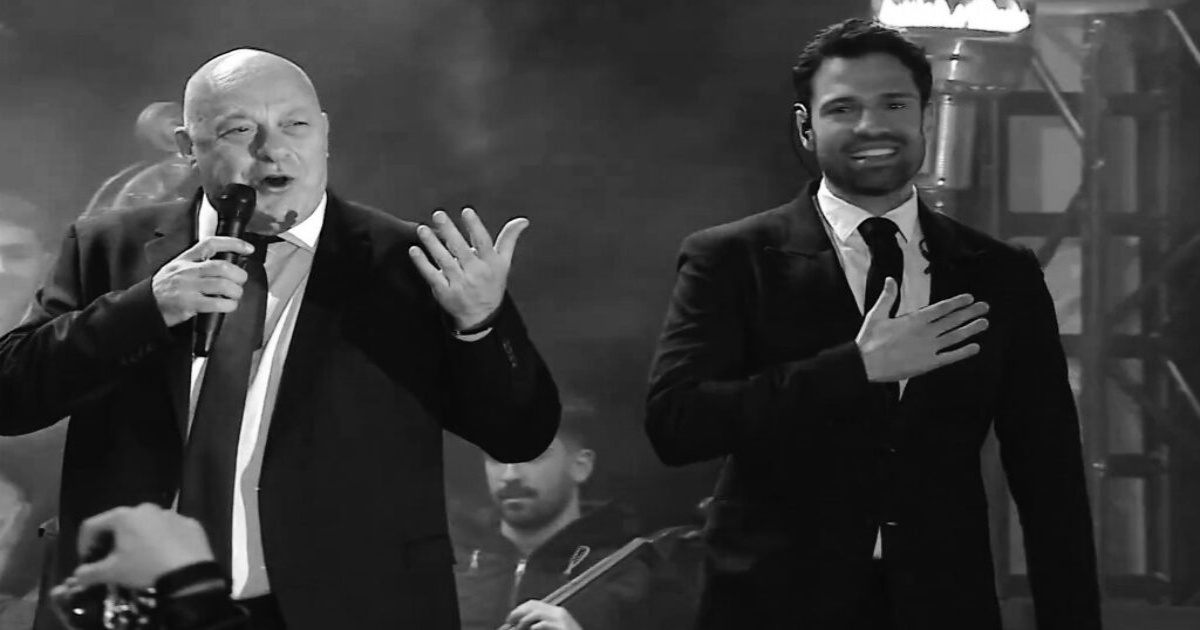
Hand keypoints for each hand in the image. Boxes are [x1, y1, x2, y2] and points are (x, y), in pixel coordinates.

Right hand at [70, 504, 214, 589]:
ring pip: (147, 526)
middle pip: (121, 523)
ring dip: (139, 540)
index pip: (92, 525)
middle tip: (112, 561)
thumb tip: (78, 575)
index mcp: (123, 516)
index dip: (84, 543)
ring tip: (140, 560)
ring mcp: (172, 515)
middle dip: (113, 541)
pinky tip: (164, 558)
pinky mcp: (191, 524)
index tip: (87, 561)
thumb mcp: (112, 573)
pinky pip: (170, 532)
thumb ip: (89, 572)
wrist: (189, 573)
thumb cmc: (144, 567)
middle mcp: (147, 509)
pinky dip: (163, 542)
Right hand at [152, 237, 253, 327]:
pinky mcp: (188, 304)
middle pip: (221, 266)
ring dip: (236, 292)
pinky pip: (216, 304)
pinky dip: (228, 305)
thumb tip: (227, 266)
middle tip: (241, 281)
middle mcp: (187, 270)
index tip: (248, 248)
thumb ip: (198, 263)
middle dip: (239, 275)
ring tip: (235, 295)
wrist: (145, 306)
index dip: (233, 243)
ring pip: (222, 285)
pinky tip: (229, 306)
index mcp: (185, 259)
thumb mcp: (177, 267)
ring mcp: (187, 287)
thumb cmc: (165, 288)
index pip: (210, 244)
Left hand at [408, 208, 527, 329]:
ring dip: (432, 244)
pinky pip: (431, 275)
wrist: (480, 316)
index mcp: (490, 264)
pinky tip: (414, 250)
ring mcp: (459, 283)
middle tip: (438, 214)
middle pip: (461, 250)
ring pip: (444, 261)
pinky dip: (422, 263)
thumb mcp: (504, 263)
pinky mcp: (444, 291)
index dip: (475, 227)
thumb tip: (522, 220)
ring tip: (423, 229)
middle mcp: (475, 273)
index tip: (467, 211)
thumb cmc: (491, 283)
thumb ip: (509, 239)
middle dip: (449, 231)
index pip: (483, 243)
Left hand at [505, 600, 582, 629]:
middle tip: (509, 621)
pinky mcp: (562, 627)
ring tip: (518, 629)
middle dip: (518, 613)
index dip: (519, 609)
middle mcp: (559, 612)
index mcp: (556, 612)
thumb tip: (520, 626)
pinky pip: (543, 624)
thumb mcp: (553, 629)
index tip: (510, 618)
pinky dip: (534, 628)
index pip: (534, 603)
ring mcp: (561, 619)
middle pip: (533, 605)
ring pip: (536, 613)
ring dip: (523, 622)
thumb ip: (540, 625)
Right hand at [856, 277, 988, 381]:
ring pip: (956, 336)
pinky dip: (963, 352)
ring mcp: (929, 348)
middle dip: (970, 312)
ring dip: (971, 329)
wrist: (866, 364)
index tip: (969, 298)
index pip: (942, 308)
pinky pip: (950, 357)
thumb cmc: (869, 340)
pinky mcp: (929, 363)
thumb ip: (887, 297)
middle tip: (985, 307)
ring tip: (984, 323)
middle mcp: (926, 332)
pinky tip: (975, 348)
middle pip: (953, 320)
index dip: (957, 302)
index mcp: (915, 319)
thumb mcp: (876, 314)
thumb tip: (890, 279)